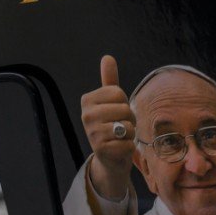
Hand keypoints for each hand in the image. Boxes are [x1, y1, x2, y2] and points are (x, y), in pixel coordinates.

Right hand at [82, 55, 135, 200]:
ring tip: (120, 137)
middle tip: (120, 126)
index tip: (116, 112)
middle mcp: (86, 116)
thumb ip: (109, 80)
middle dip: (129, 119)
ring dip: (129, 134)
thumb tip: (107, 57)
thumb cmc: (112, 125)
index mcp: (87, 100)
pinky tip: (118, 148)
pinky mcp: (101, 149)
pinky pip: (127, 143)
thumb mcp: (111, 102)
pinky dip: (128, 147)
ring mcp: (92, 133)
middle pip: (124, 108)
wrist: (109, 157)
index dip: (124, 102)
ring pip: (127, 126)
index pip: (118, 92)